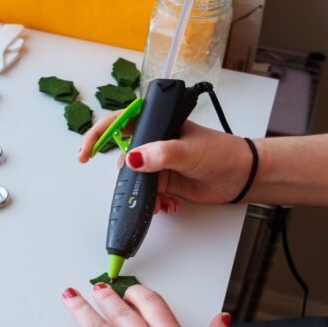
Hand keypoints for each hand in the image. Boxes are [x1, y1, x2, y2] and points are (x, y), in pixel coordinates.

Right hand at [77, 112, 253, 211]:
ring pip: (135, 181)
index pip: (119, 122)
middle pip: (124, 158)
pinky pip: (148, 195)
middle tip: (130, 190)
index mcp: (157, 123)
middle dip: (126, 178)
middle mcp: (154, 142)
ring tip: (159, 201)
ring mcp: (158, 163)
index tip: (87, 151)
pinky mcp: (164, 182)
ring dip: (141, 195)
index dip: (98, 134)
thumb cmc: (221, 153)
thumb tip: (134, 158)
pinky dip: (155, 203)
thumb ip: (160, 154)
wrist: (241, 177)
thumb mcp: (189, 150)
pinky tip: (168, 204)